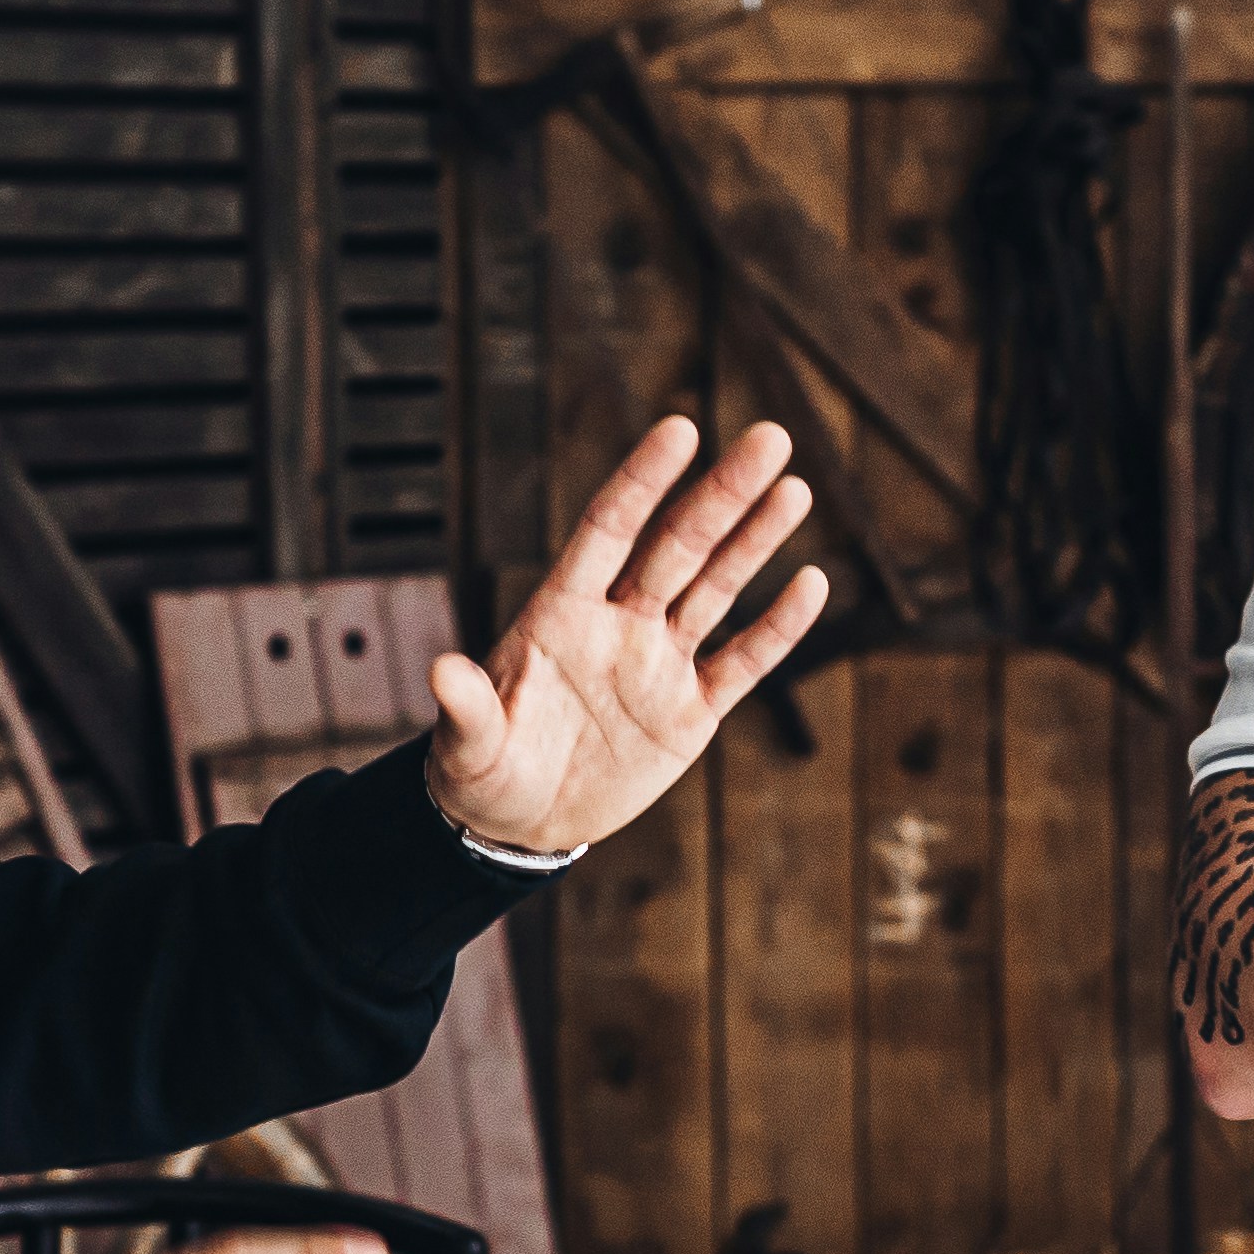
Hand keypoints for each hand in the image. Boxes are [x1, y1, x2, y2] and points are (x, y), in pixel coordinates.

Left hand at [423, 414, 829, 854]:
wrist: (519, 823)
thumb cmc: (481, 771)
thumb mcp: (468, 745)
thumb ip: (466, 707)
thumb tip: (441, 670)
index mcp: (561, 612)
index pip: (609, 530)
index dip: (643, 482)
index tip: (681, 429)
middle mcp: (617, 623)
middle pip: (679, 546)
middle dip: (724, 492)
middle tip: (770, 437)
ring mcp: (658, 664)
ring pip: (717, 589)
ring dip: (757, 540)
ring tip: (796, 488)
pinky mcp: (689, 712)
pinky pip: (743, 663)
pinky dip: (777, 627)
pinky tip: (811, 582)